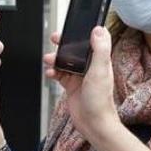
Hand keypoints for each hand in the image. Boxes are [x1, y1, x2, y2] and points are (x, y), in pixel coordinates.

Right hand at [42, 26, 120, 141]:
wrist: (93, 124)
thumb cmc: (100, 101)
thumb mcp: (100, 71)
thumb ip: (100, 50)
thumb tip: (99, 30)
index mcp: (99, 60)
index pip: (92, 41)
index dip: (82, 33)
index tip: (73, 27)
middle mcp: (89, 67)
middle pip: (75, 49)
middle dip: (64, 44)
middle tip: (55, 38)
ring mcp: (79, 76)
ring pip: (64, 61)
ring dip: (55, 59)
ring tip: (49, 59)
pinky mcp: (71, 86)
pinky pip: (59, 74)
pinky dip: (53, 72)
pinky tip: (51, 74)